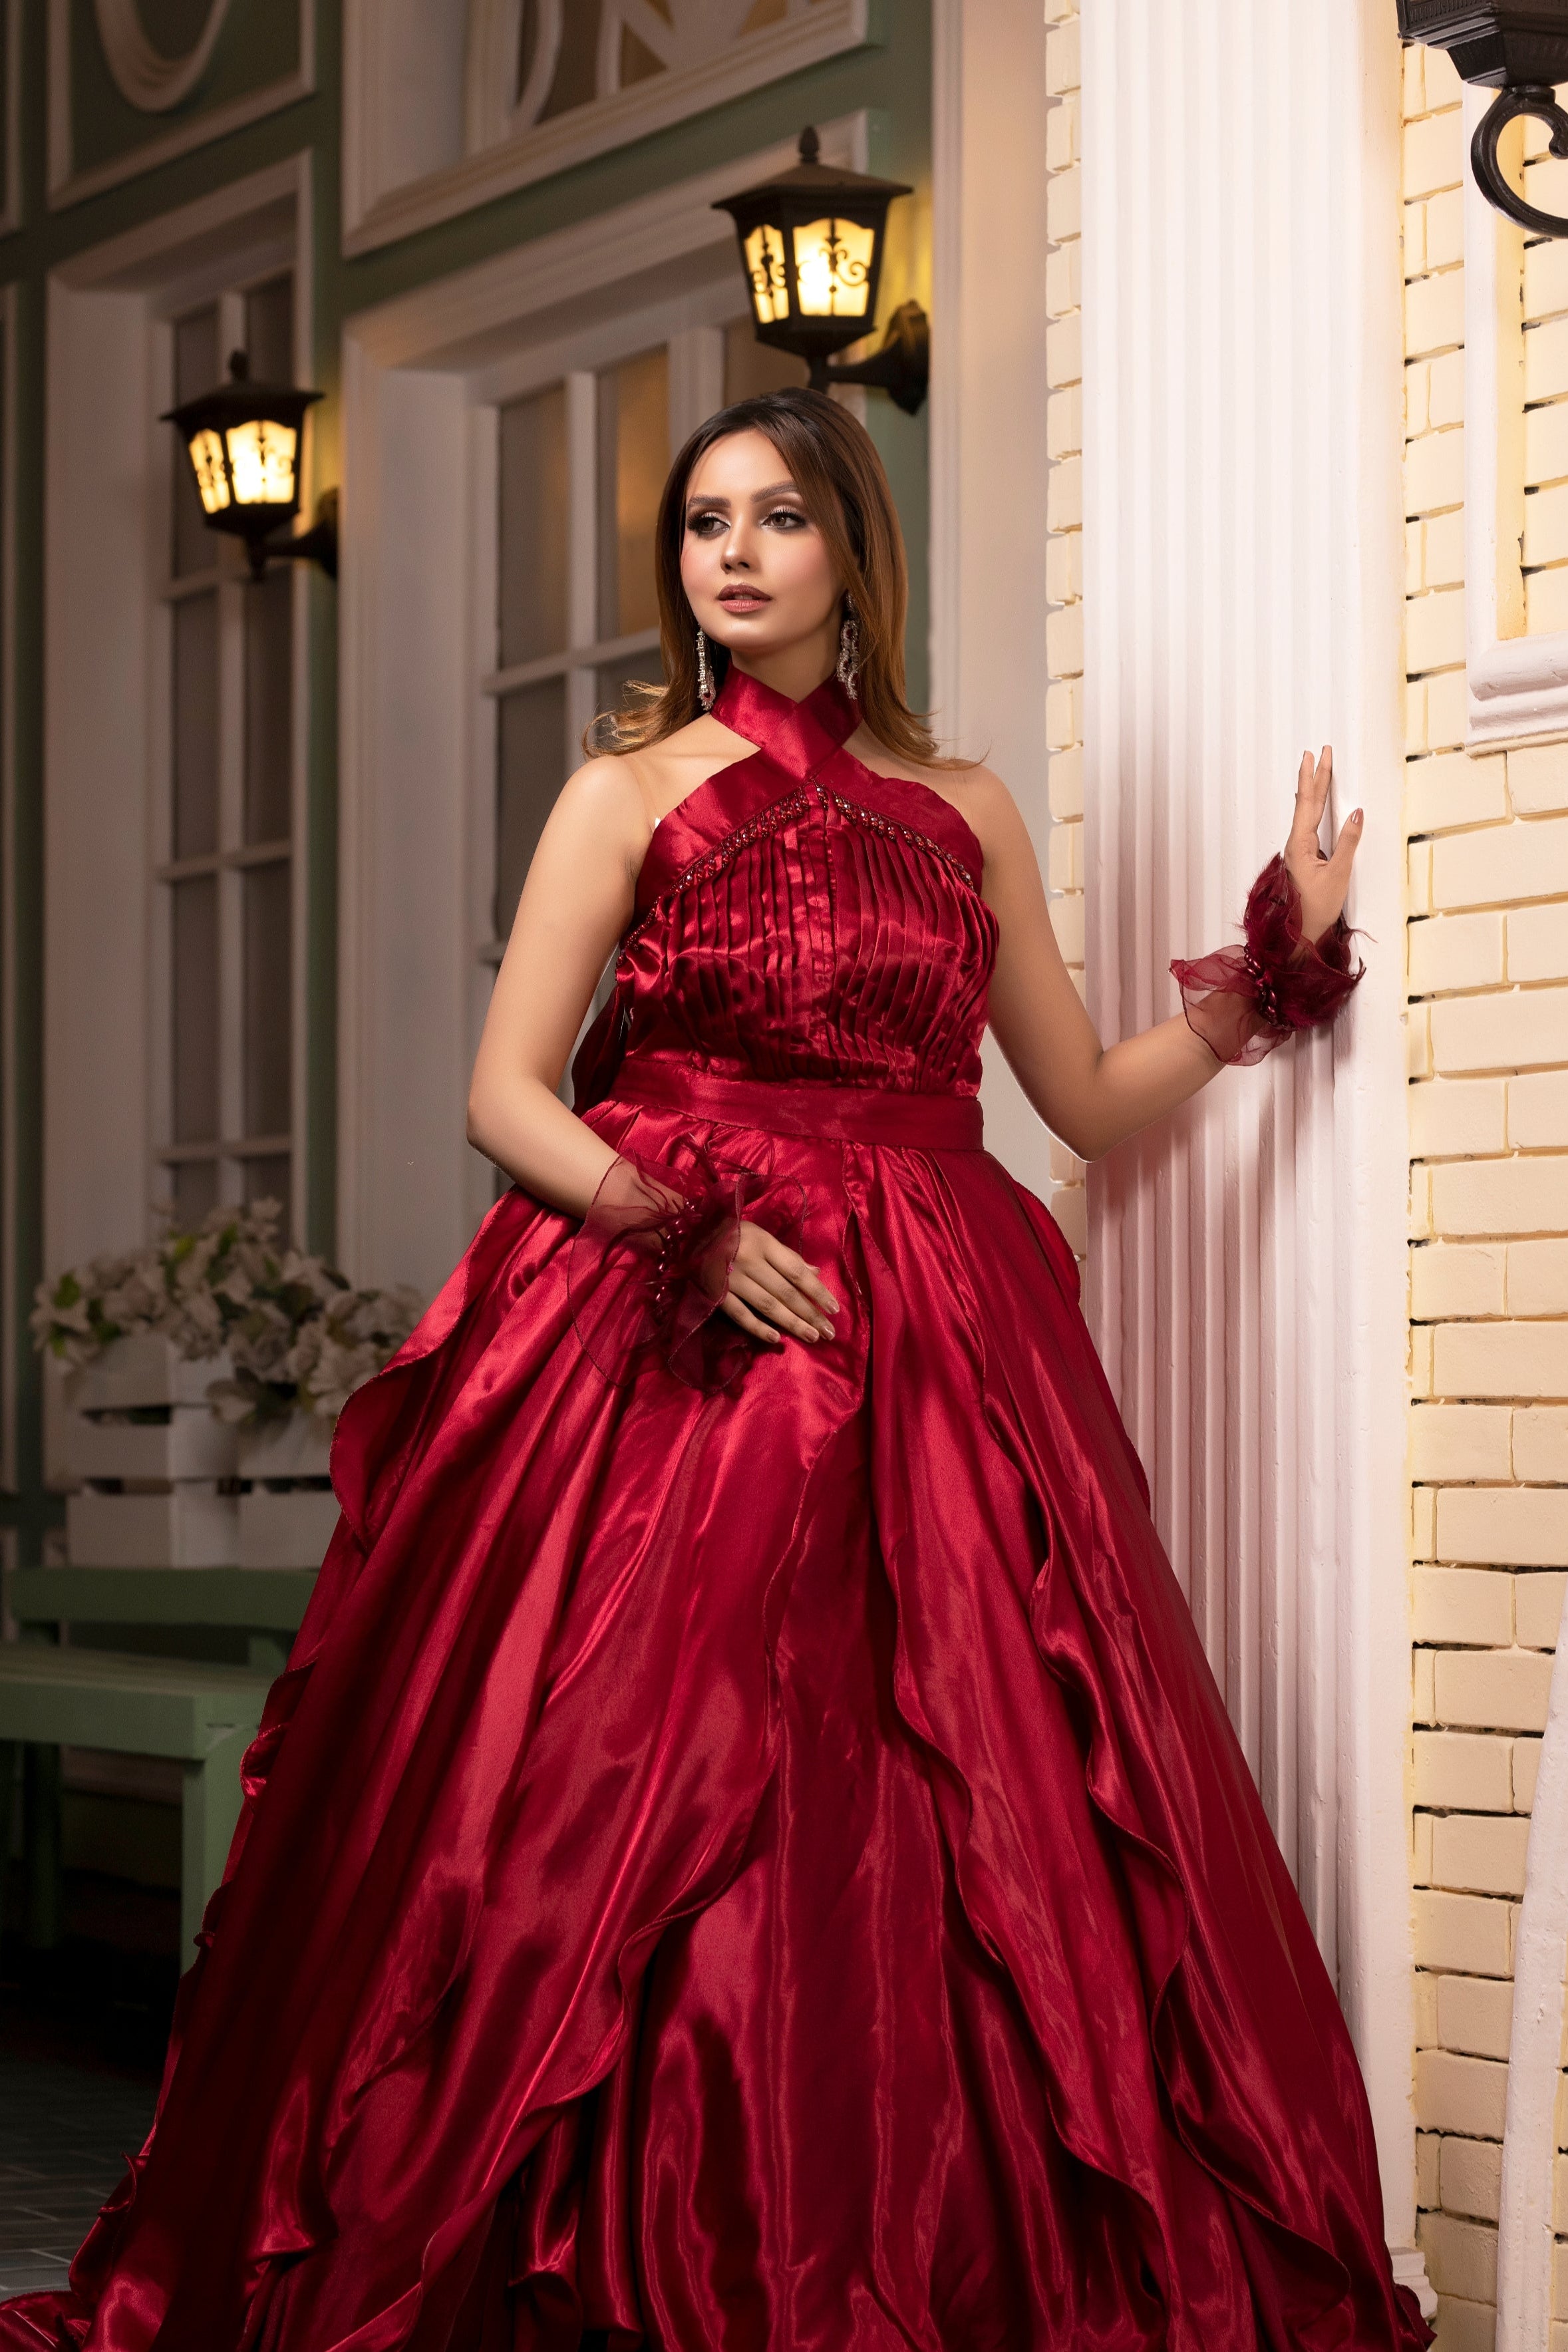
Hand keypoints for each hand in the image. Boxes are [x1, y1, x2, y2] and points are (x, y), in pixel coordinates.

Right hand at [719, 1221, 838, 1346]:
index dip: (817, 1291)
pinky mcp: (716, 1294)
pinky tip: (776, 1338)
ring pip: (767, 1305)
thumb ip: (787, 1256)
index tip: (834, 1309)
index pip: (796, 1272)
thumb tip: (816, 1273)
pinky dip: (758, 1327)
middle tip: (829, 1332)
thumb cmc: (732, 1235)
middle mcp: (749, 1261)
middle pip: (786, 1292)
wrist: (688, 1235)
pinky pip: (740, 1314)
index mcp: (763, 1244)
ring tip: (812, 1336)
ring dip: (792, 1323)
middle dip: (810, 1313)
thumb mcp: (761, 1236)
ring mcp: (731, 1279)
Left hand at [1285, 747, 1362, 946]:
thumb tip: (1356, 813)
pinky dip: (1314, 809)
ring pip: (1306, 814)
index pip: (1309, 803)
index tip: (1318, 755)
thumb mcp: (1338, 874)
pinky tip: (1315, 804)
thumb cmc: (1315, 909)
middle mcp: (1295, 844)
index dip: (1315, 777)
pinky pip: (1309, 826)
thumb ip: (1348, 842)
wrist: (1299, 935)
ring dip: (1312, 791)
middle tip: (1317, 753)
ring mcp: (1298, 851)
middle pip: (1306, 804)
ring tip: (1316, 770)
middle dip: (1313, 777)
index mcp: (1300, 844)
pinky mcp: (1303, 859)